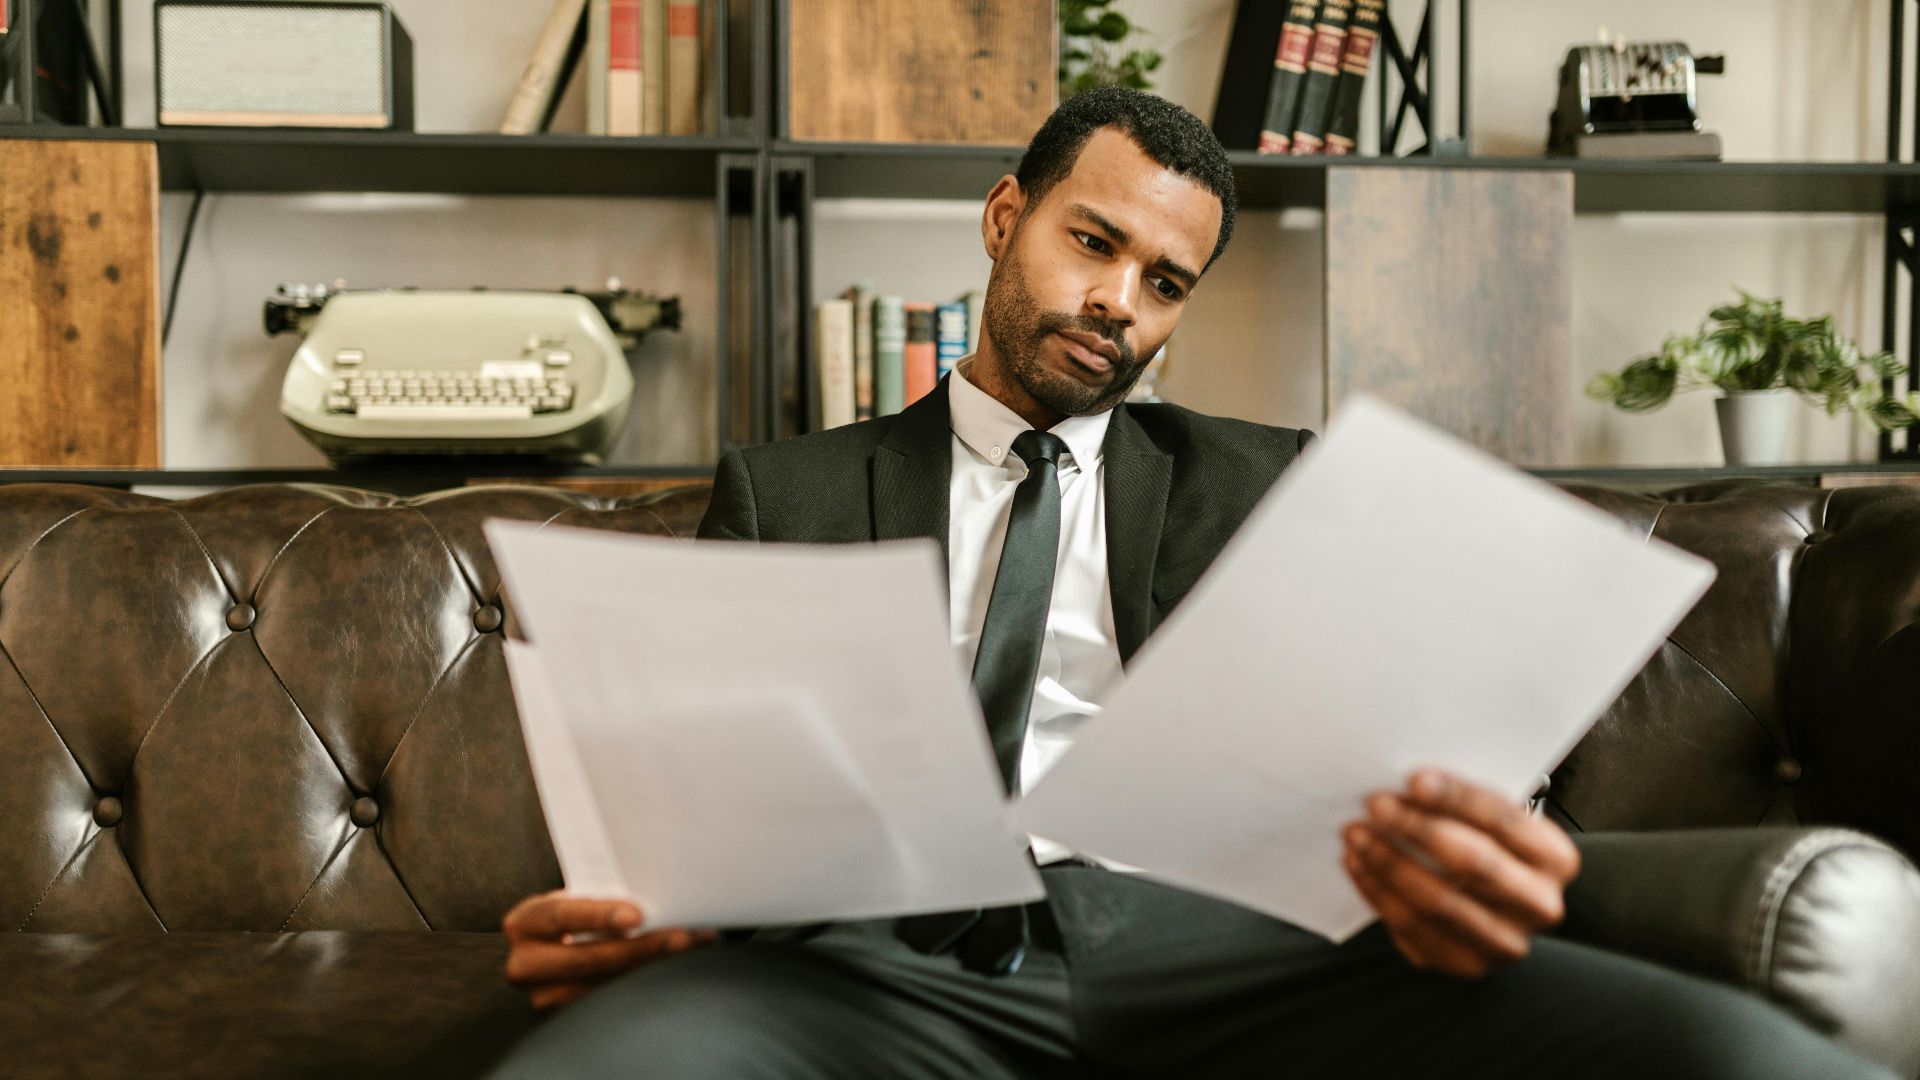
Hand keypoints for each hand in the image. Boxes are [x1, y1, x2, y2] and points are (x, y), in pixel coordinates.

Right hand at [501, 890, 716, 1011]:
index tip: (637, 916)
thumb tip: (656, 893)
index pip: (560, 915)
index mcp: (524, 923)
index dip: (599, 915)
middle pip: (588, 960)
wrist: (545, 951)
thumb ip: (599, 898)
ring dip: (652, 967)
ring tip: (690, 947)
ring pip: (603, 987)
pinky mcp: (564, 1019)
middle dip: (641, 948)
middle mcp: (525, 964)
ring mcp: (543, 997)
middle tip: (682, 937)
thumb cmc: (568, 917)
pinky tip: (675, 967)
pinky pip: (610, 1003)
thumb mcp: (572, 900)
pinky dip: (646, 983)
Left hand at [1341, 768, 1579, 978]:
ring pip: (1437, 901)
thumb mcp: (1493, 820)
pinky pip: (1412, 929)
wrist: (1498, 904)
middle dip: (1417, 829)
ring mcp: (1505, 942)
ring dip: (1388, 862)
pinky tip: (1358, 864)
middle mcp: (1539, 905)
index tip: (1414, 780)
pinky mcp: (1465, 964)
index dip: (1457, 798)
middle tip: (1375, 804)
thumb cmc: (1488, 845)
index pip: (1504, 821)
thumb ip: (1463, 803)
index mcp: (1555, 858)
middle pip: (1473, 863)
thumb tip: (1406, 785)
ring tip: (1356, 833)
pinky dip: (1378, 892)